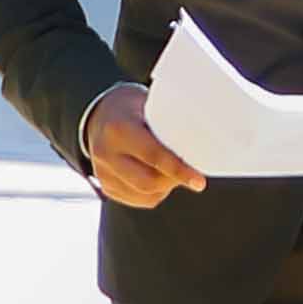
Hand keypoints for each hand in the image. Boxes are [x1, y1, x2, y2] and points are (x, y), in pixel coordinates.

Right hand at [84, 83, 206, 209]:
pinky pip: (139, 200)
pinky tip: (160, 178)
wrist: (98, 115)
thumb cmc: (133, 108)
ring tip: (174, 171)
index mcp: (118, 128)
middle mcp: (106, 153)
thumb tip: (204, 141)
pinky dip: (156, 193)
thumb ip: (169, 123)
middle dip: (175, 181)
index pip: (153, 155)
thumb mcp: (147, 104)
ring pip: (146, 194)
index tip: (200, 181)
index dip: (179, 170)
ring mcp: (103, 173)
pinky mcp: (106, 186)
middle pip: (149, 181)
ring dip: (167, 187)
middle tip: (193, 175)